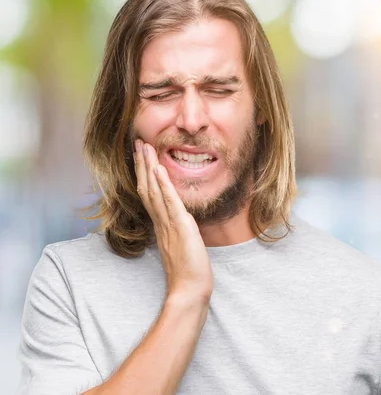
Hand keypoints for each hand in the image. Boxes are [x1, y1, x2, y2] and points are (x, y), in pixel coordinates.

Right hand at [134, 139, 212, 304]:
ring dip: (149, 167)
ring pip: (154, 190)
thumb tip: (178, 222)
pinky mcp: (180, 227)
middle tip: (138, 143)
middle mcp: (161, 222)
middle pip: (147, 187)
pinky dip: (163, 185)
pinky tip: (159, 169)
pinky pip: (169, 202)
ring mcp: (168, 224)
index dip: (144, 175)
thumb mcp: (180, 246)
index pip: (149, 195)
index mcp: (161, 225)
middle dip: (142, 164)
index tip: (142, 157)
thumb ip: (176, 232)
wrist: (189, 289)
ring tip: (145, 147)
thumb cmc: (187, 272)